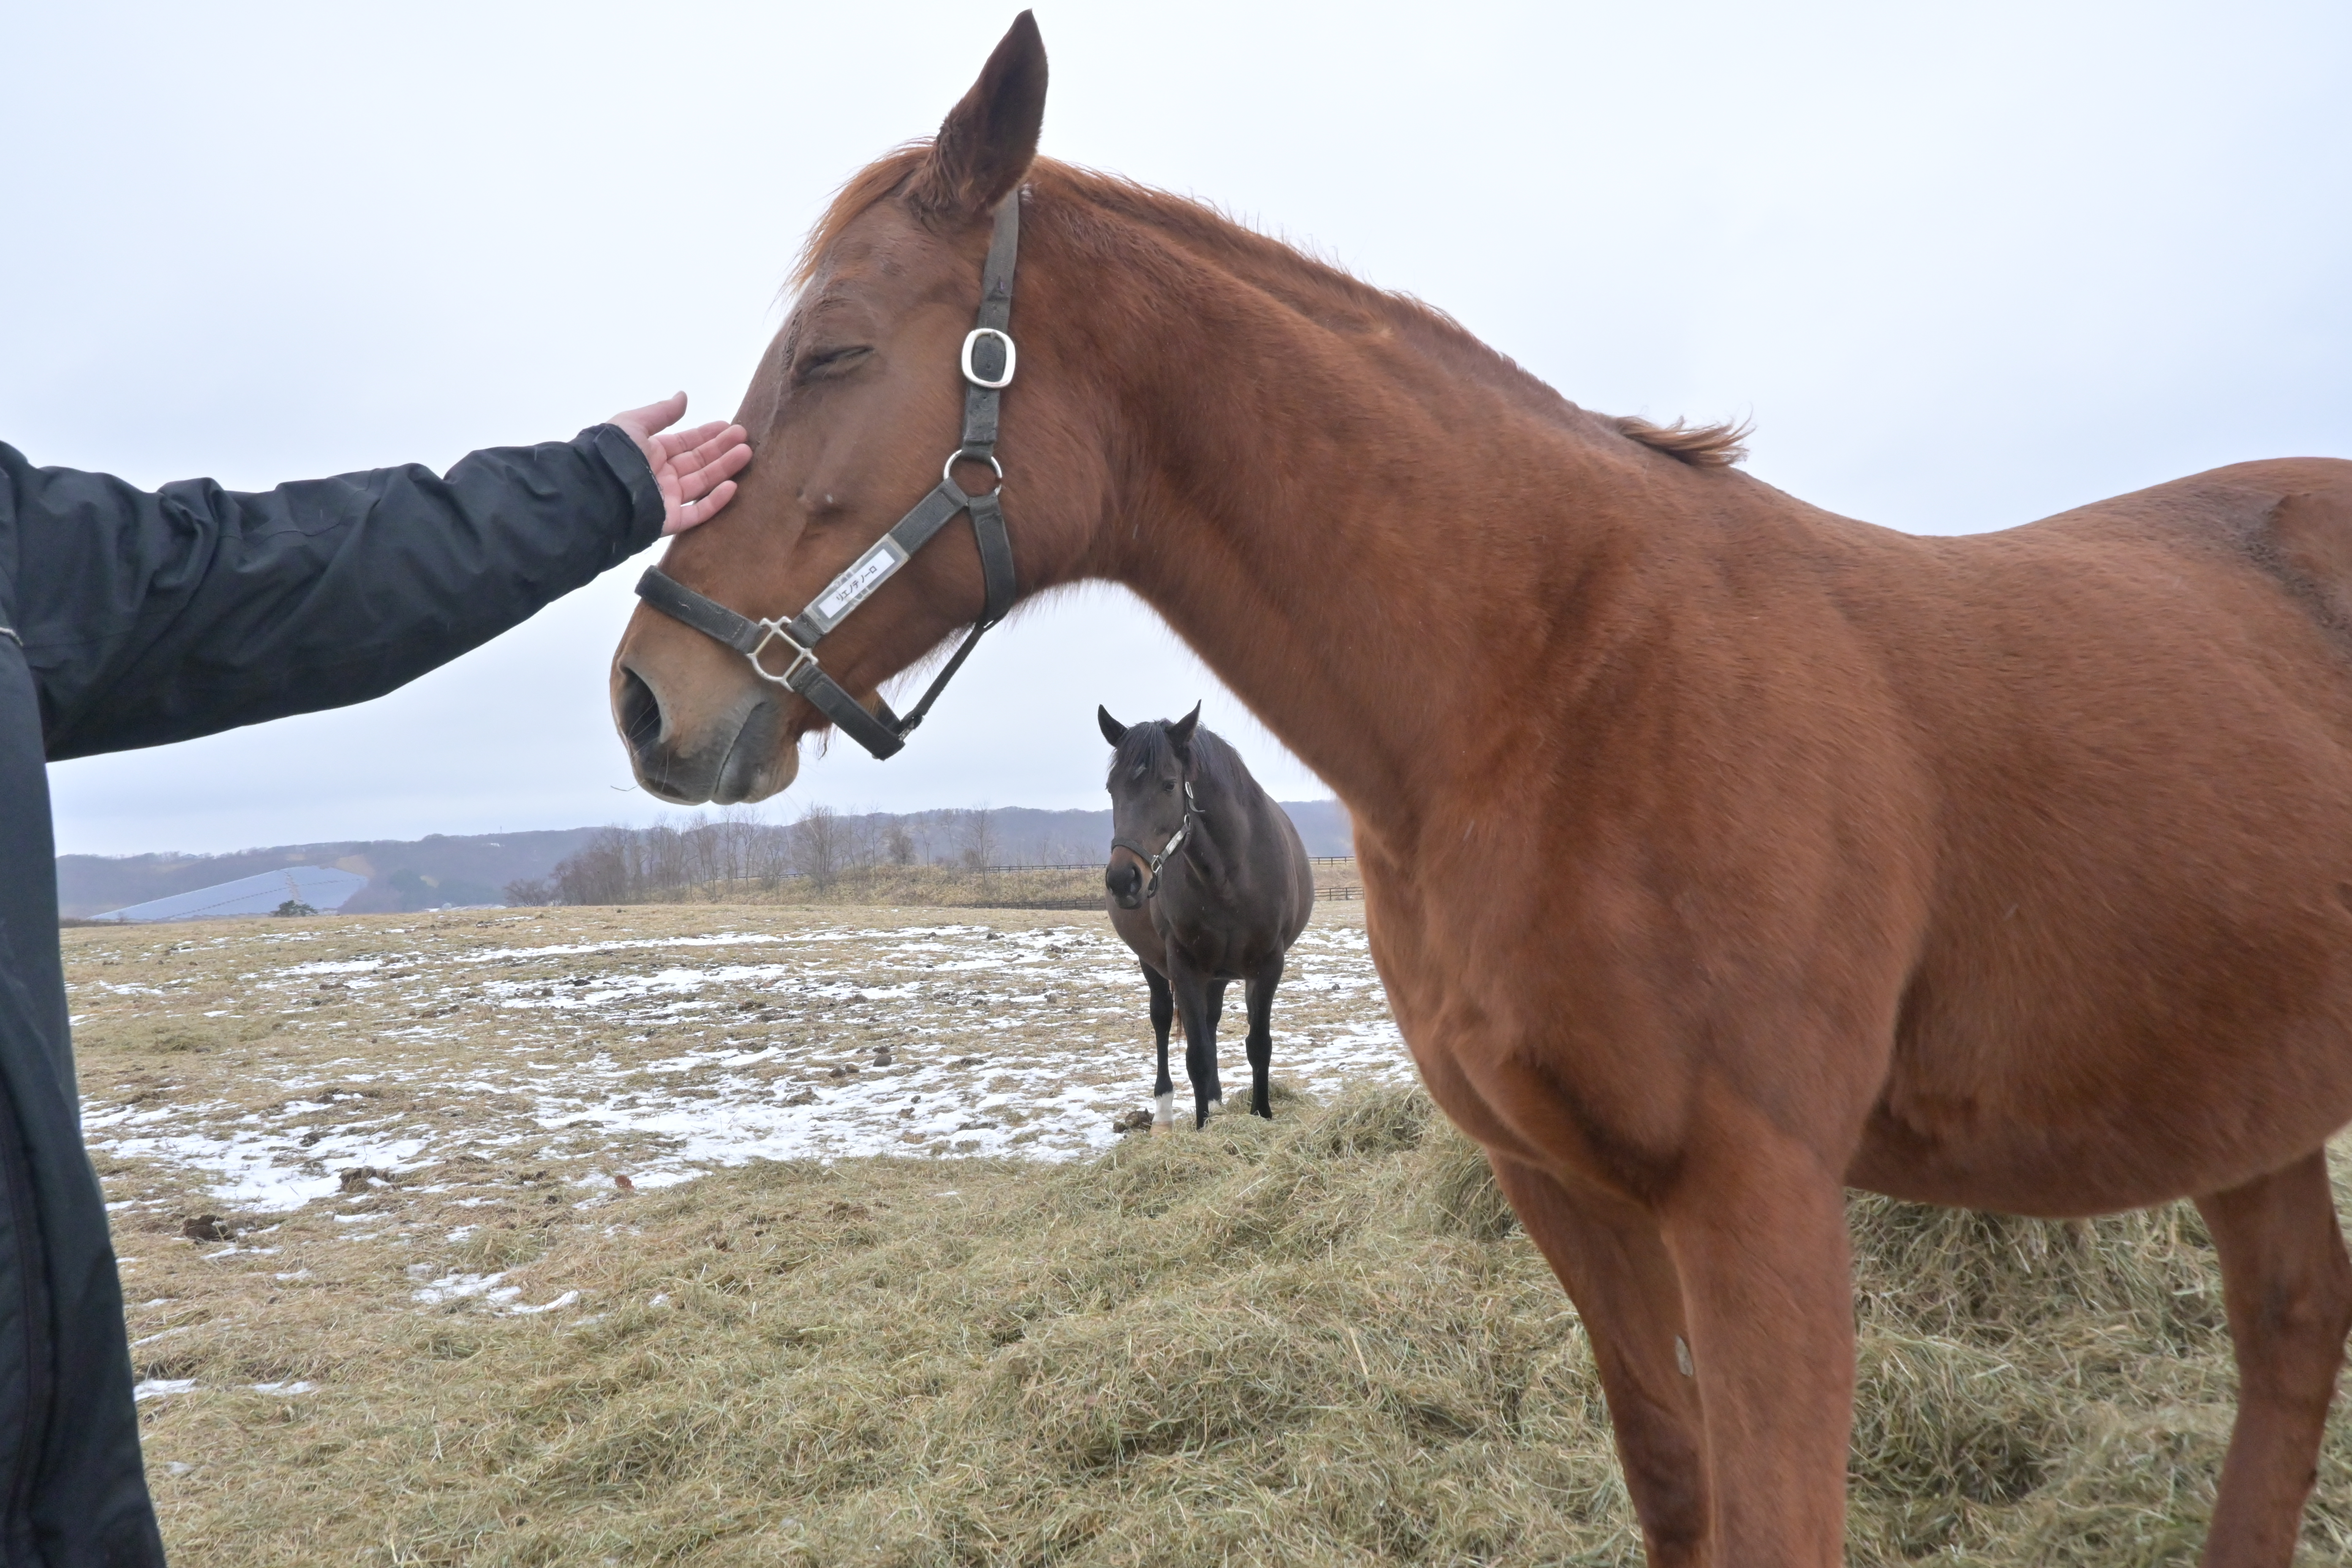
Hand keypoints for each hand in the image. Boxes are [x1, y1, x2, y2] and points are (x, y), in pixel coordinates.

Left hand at [608, 393, 752, 534]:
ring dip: (724, 469)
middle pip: (697, 462)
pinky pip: (697, 512)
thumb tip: (683, 396)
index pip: (685, 444)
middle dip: (721, 449)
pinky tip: (733, 486)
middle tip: (744, 438)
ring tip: (746, 453)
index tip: (729, 427)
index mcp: (651, 453)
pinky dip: (716, 501)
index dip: (706, 434)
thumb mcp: (634, 423)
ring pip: (702, 484)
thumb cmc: (614, 453)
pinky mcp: (670, 521)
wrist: (599, 487)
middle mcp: (661, 476)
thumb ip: (661, 412)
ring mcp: (667, 499)